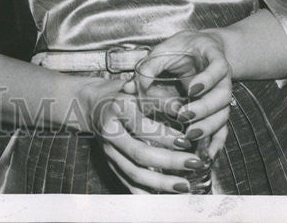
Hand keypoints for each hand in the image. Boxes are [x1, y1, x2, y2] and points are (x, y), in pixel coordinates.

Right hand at [77, 78, 215, 193]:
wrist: (93, 105)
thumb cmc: (120, 95)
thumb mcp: (139, 89)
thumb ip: (161, 100)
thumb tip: (186, 112)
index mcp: (117, 109)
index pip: (142, 126)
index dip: (165, 135)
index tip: (186, 140)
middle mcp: (111, 133)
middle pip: (139, 153)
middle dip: (169, 161)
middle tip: (193, 163)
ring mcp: (109, 152)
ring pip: (134, 173)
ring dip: (161, 182)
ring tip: (184, 185)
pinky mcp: (111, 165)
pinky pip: (128, 184)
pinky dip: (146, 194)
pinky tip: (164, 197)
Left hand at [126, 31, 232, 160]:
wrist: (201, 50)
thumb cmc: (182, 49)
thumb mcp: (166, 49)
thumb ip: (150, 65)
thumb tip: (131, 86)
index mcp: (213, 58)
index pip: (217, 69)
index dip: (207, 79)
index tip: (191, 88)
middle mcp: (223, 80)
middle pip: (222, 96)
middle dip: (204, 108)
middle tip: (184, 115)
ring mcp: (221, 97)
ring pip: (222, 114)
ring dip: (208, 126)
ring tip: (189, 134)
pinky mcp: (217, 111)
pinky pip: (222, 129)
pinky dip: (216, 142)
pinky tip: (207, 154)